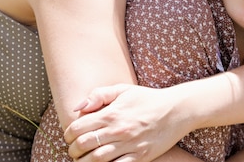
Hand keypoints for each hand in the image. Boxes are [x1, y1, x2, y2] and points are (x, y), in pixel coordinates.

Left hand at [64, 84, 189, 161]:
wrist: (175, 110)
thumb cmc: (147, 99)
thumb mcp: (122, 90)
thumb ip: (99, 95)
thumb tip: (78, 107)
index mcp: (111, 113)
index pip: (78, 127)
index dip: (68, 134)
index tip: (69, 136)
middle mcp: (118, 130)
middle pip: (84, 145)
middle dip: (73, 150)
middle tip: (74, 151)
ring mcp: (129, 145)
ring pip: (97, 159)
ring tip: (83, 160)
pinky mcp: (140, 157)